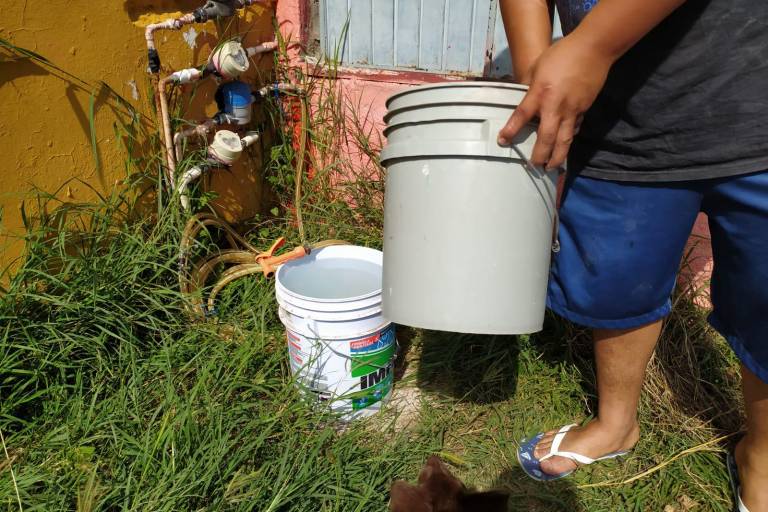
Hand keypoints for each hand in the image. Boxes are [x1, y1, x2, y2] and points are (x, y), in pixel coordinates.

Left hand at [497, 35, 613, 168]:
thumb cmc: (562, 53)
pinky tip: (564, 147)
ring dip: (558, 156)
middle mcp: (555, 106)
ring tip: (551, 167)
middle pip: (546, 138)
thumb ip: (528, 83)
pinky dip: (569, 139)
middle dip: (540, 155)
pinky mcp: (584, 109)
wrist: (593, 49)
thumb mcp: (538, 65)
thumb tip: (522, 94)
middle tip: (534, 166)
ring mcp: (572, 110)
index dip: (511, 130)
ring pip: (564, 140)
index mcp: (540, 93)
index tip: (502, 141)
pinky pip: (574, 129)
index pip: (521, 116)